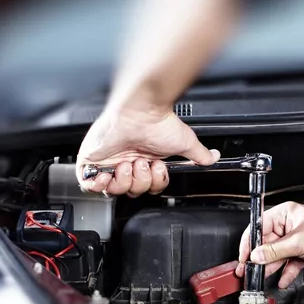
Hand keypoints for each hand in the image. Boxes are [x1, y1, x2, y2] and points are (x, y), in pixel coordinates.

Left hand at [76, 106, 219, 195]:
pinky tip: (109, 174)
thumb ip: (200, 154)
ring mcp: (108, 162)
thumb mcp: (186, 143)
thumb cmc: (159, 122)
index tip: (157, 168)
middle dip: (140, 182)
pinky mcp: (90, 160)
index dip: (153, 184)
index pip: (147, 188)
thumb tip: (214, 158)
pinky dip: (99, 185)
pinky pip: (89, 185)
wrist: (139, 111)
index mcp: (145, 161)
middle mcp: (127, 162)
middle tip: (143, 164)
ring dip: (123, 181)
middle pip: (131, 192)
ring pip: (112, 191)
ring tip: (127, 163)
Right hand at [236, 202, 303, 288]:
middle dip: (260, 258)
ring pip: (277, 255)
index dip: (249, 242)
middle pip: (267, 243)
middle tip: (249, 270)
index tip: (244, 256)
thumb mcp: (298, 242)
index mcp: (285, 213)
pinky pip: (289, 262)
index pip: (259, 226)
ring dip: (271, 267)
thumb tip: (257, 255)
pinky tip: (281, 280)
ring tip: (261, 277)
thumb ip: (275, 251)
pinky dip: (285, 272)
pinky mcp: (303, 251)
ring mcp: (296, 239)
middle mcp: (289, 225)